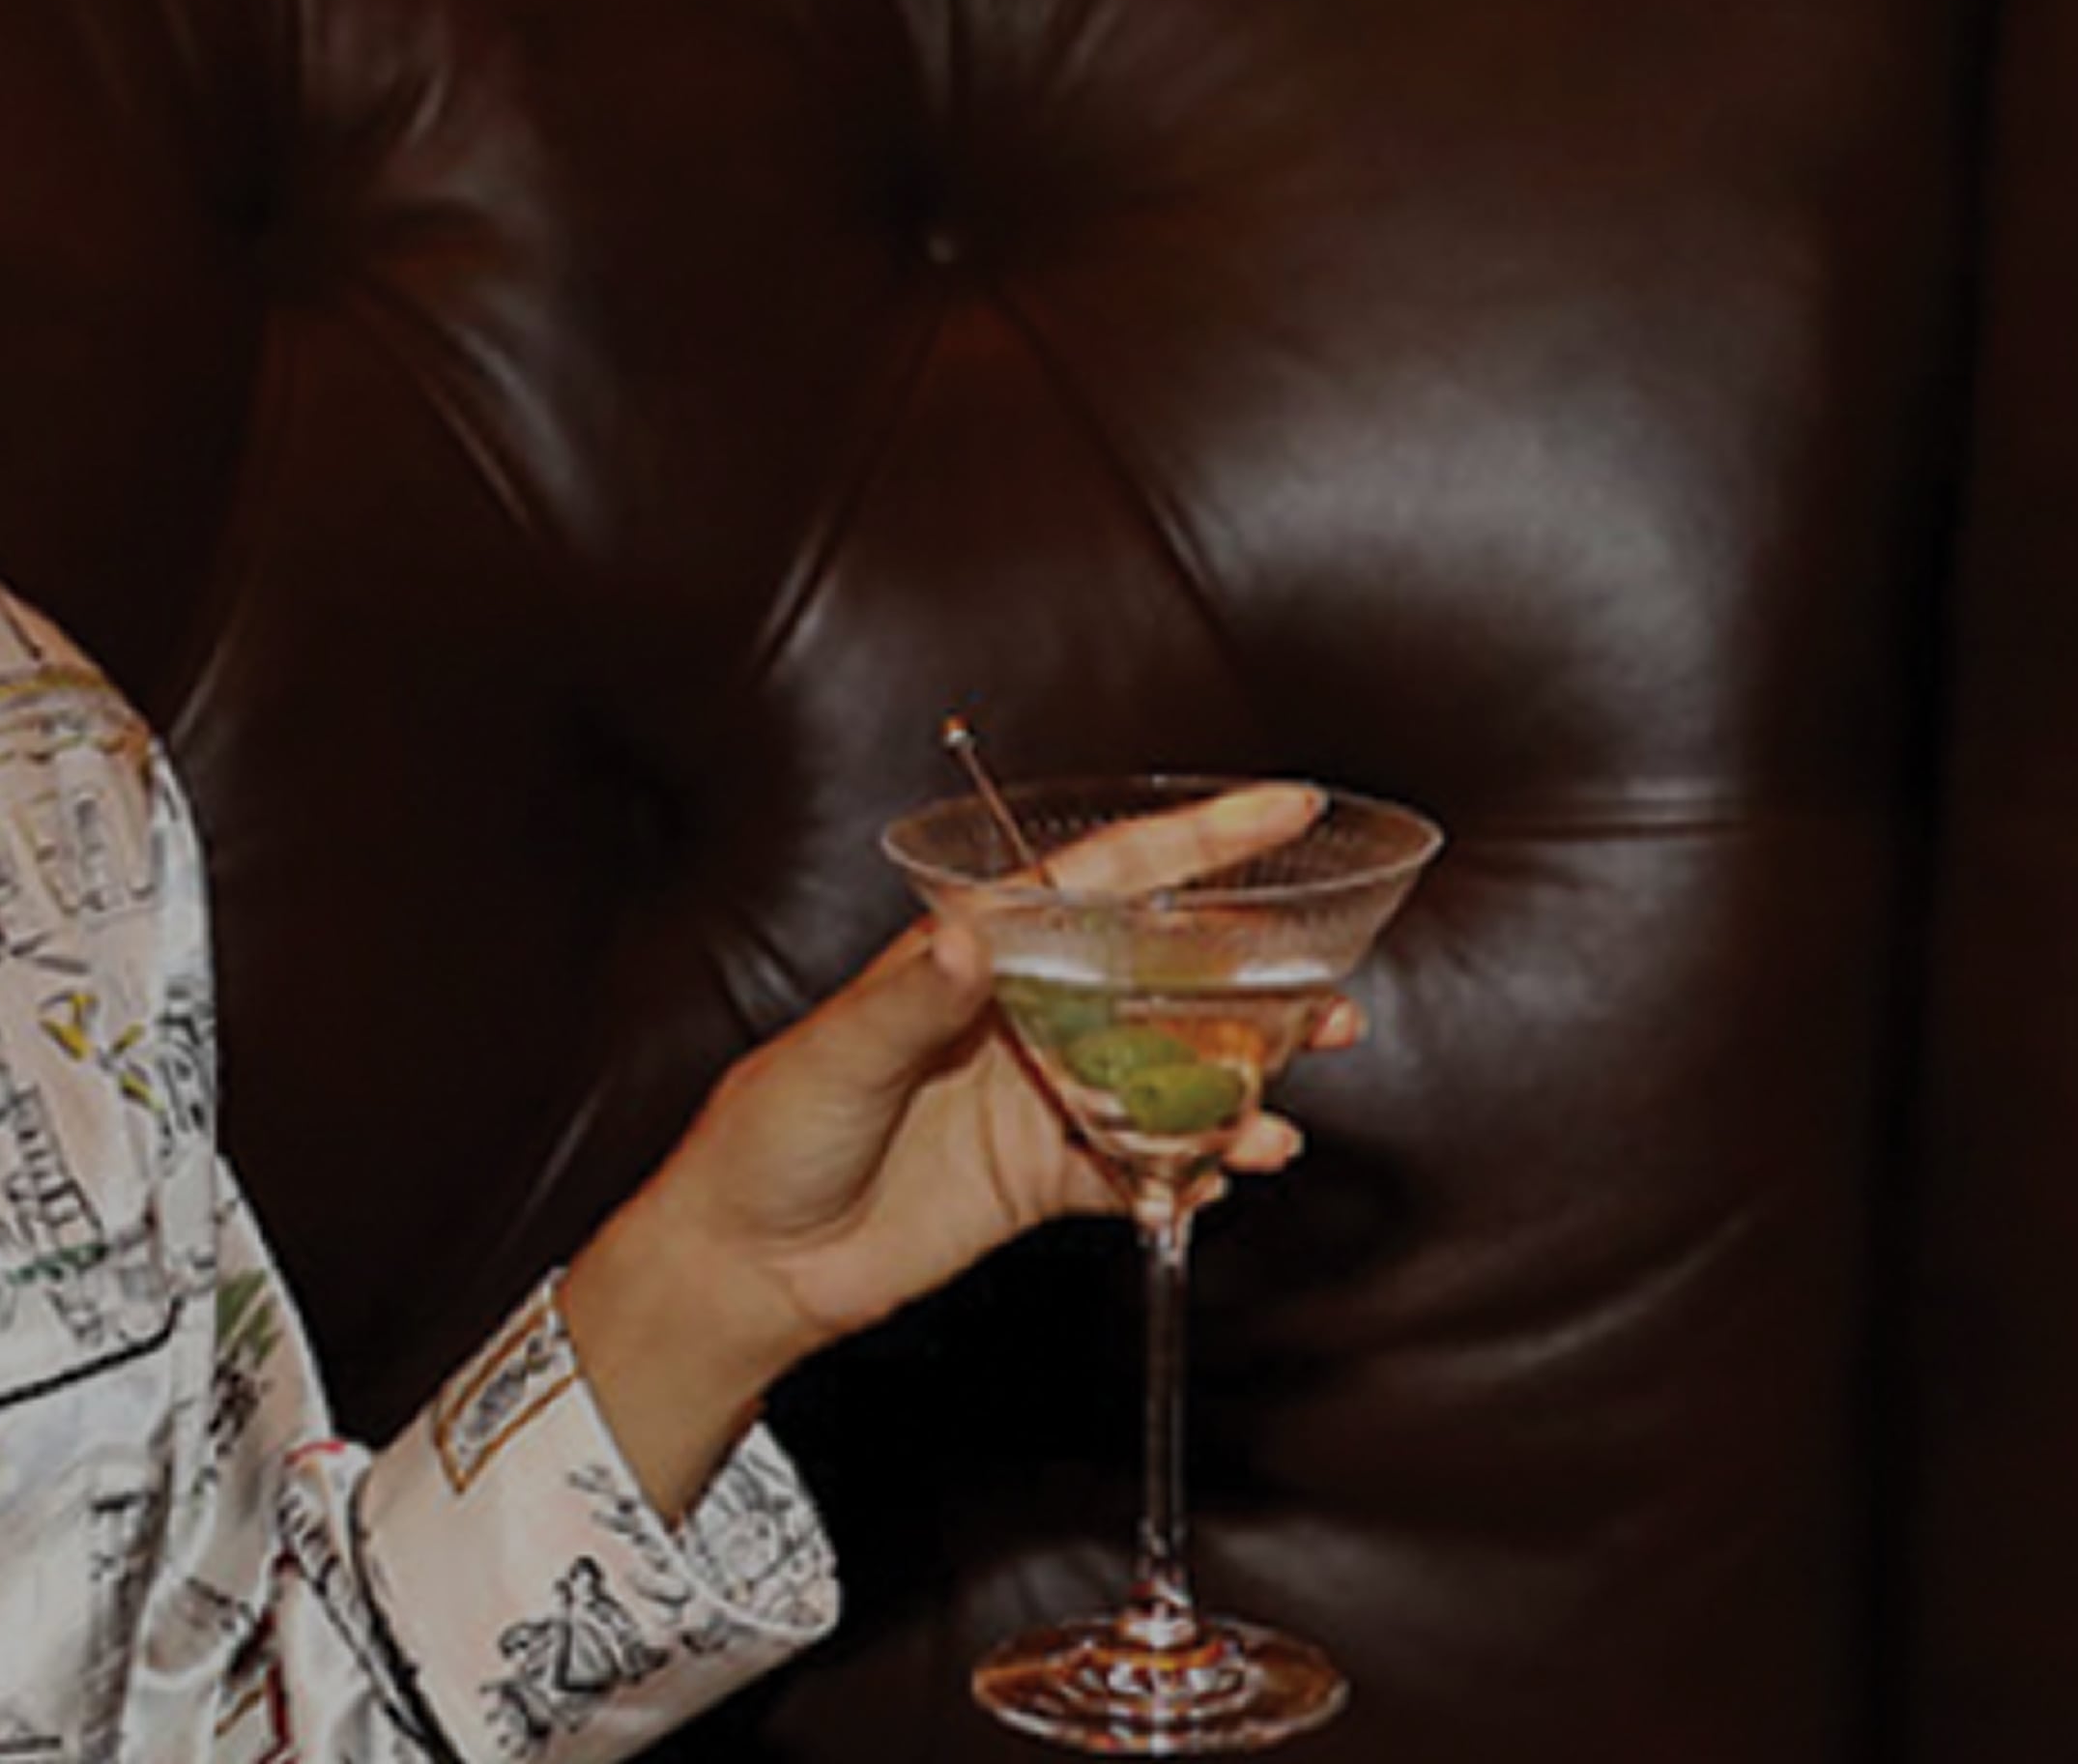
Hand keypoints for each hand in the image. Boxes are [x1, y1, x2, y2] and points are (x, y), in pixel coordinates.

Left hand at [557, 784, 1361, 1512]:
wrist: (745, 1266)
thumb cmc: (764, 1137)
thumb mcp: (832, 1056)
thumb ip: (909, 1000)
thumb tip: (968, 939)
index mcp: (980, 954)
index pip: (1104, 880)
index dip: (1195, 843)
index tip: (1282, 811)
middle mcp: (1025, 1016)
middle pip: (1164, 979)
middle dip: (1256, 985)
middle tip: (1332, 999)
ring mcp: (1042, 1096)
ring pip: (1169, 1078)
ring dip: (1239, 1091)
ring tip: (1282, 1115)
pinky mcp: (1042, 1177)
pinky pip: (1139, 1167)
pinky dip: (1187, 1176)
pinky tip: (1216, 1182)